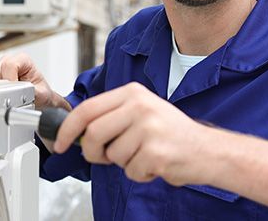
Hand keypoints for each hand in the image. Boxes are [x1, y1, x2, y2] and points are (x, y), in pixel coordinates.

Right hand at [0, 53, 57, 109]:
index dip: (9, 79)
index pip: (9, 65)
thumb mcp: (41, 93)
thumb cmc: (40, 91)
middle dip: (2, 86)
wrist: (38, 96)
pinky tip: (3, 96)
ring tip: (10, 96)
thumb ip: (33, 92)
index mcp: (23, 60)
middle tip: (12, 96)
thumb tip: (24, 94)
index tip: (14, 91)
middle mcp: (9, 61)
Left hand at [54, 82, 212, 185]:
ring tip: (143, 155)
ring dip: (123, 163)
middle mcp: (140, 106)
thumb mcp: (142, 112)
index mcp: (133, 93)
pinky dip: (139, 174)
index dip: (67, 129)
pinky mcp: (156, 152)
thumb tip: (78, 133)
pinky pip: (130, 170)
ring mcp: (149, 129)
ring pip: (111, 155)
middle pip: (94, 133)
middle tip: (104, 156)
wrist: (207, 150)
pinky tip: (154, 164)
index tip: (60, 143)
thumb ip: (111, 117)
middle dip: (93, 152)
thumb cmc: (172, 133)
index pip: (88, 108)